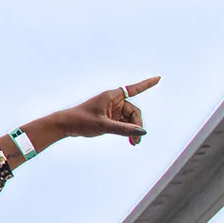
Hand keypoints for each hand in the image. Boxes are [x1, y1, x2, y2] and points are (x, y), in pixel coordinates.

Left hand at [19, 75, 158, 150]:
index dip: (146, 84)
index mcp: (112, 96)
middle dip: (136, 125)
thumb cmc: (81, 121)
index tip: (158, 78)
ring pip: (129, 119)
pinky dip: (126, 131)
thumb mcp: (103, 126)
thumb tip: (141, 131)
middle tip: (137, 140)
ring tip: (134, 143)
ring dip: (132, 130)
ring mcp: (112, 110)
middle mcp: (113, 101)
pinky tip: (130, 140)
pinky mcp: (109, 118)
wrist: (65, 126)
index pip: (133, 89)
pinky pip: (123, 123)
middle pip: (133, 112)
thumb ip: (123, 129)